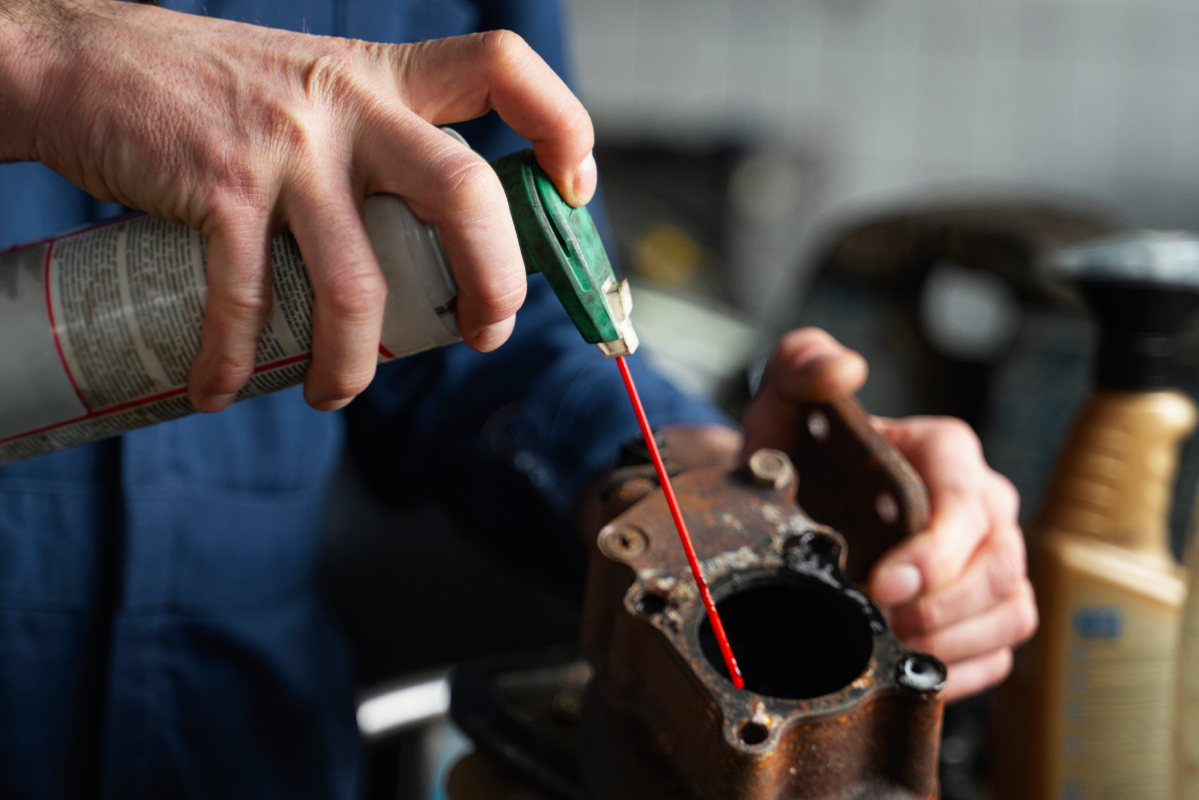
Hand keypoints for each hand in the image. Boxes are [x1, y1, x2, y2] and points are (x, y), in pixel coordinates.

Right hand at [0, 0, 595, 411]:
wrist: (84, 62)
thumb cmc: (213, 95)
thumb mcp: (317, 92)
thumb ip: (377, 146)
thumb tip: (430, 246)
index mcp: (385, 77)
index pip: (500, 68)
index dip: (560, 125)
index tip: (573, 188)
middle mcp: (349, 104)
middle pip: (465, 193)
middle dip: (493, 283)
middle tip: (483, 333)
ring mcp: (286, 146)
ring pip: (359, 281)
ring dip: (356, 361)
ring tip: (337, 392)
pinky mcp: (218, 186)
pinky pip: (247, 300)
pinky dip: (237, 361)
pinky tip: (223, 389)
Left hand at [741, 328, 1036, 700]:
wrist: (793, 503)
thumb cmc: (798, 452)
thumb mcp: (786, 401)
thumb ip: (802, 363)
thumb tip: (843, 367)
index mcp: (947, 452)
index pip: (966, 502)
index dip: (933, 551)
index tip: (880, 584)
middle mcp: (984, 505)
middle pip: (998, 565)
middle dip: (941, 606)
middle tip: (882, 624)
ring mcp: (992, 559)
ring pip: (1011, 610)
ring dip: (955, 641)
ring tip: (895, 648)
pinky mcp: (987, 609)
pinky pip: (1001, 650)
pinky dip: (963, 669)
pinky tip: (914, 669)